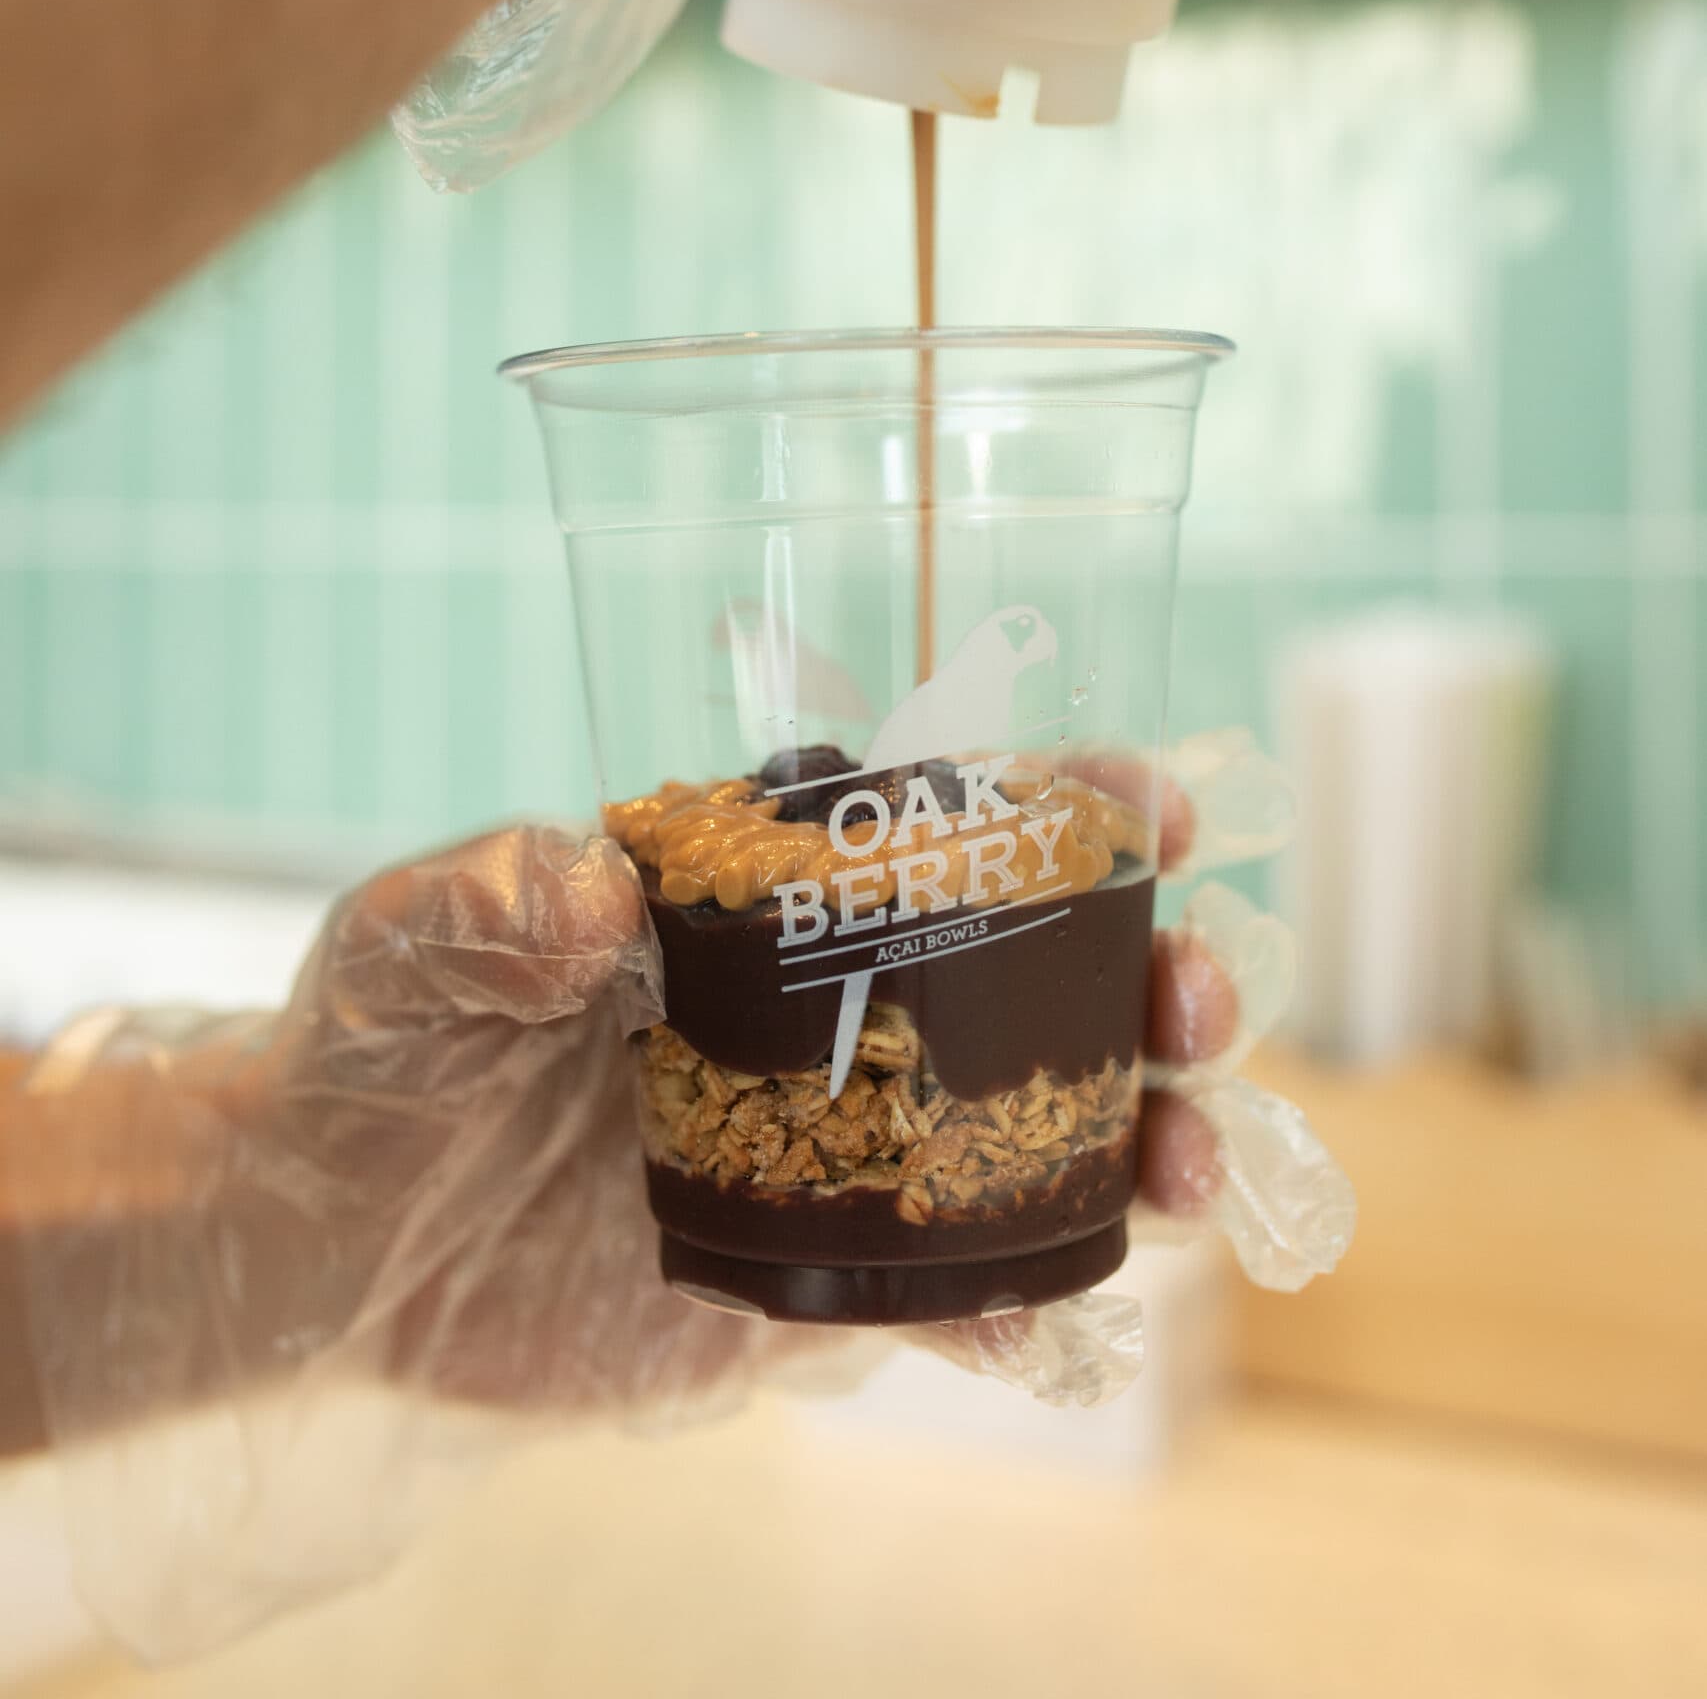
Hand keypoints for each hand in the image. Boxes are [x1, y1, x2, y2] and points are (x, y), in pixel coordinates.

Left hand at [6, 791, 1336, 1655]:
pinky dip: (1015, 1299)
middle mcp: (830, 1015)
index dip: (1063, 810)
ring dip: (1135, 1139)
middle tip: (1191, 996)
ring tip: (1191, 1164)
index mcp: (767, 901)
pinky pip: (938, 1292)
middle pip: (1036, 983)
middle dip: (1146, 978)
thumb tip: (591, 892)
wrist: (331, 1236)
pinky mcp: (807, 1284)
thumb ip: (498, 897)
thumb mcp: (416, 936)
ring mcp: (833, 1152)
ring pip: (1027, 1136)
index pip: (941, 831)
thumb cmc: (383, 1041)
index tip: (1151, 805)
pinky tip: (1059, 1306)